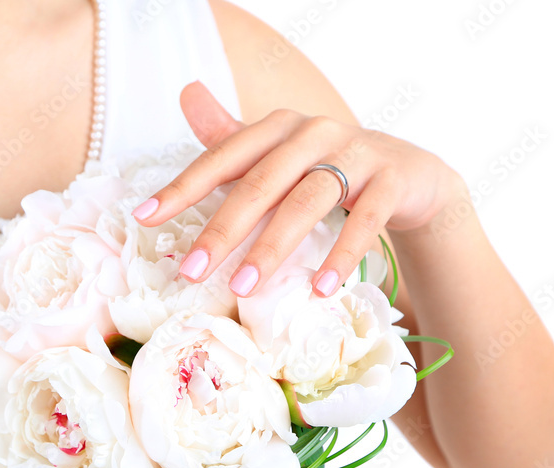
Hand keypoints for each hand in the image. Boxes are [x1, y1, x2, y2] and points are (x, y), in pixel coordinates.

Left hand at [131, 82, 467, 296]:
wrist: (409, 175)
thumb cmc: (326, 168)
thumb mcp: (277, 154)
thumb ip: (231, 136)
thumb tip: (186, 92)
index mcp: (277, 127)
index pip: (222, 158)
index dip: (182, 187)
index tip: (144, 217)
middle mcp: (313, 133)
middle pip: (261, 183)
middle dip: (223, 229)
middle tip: (192, 270)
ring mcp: (356, 153)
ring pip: (308, 201)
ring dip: (274, 247)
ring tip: (245, 287)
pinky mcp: (392, 180)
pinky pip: (366, 220)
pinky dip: (342, 254)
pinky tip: (321, 289)